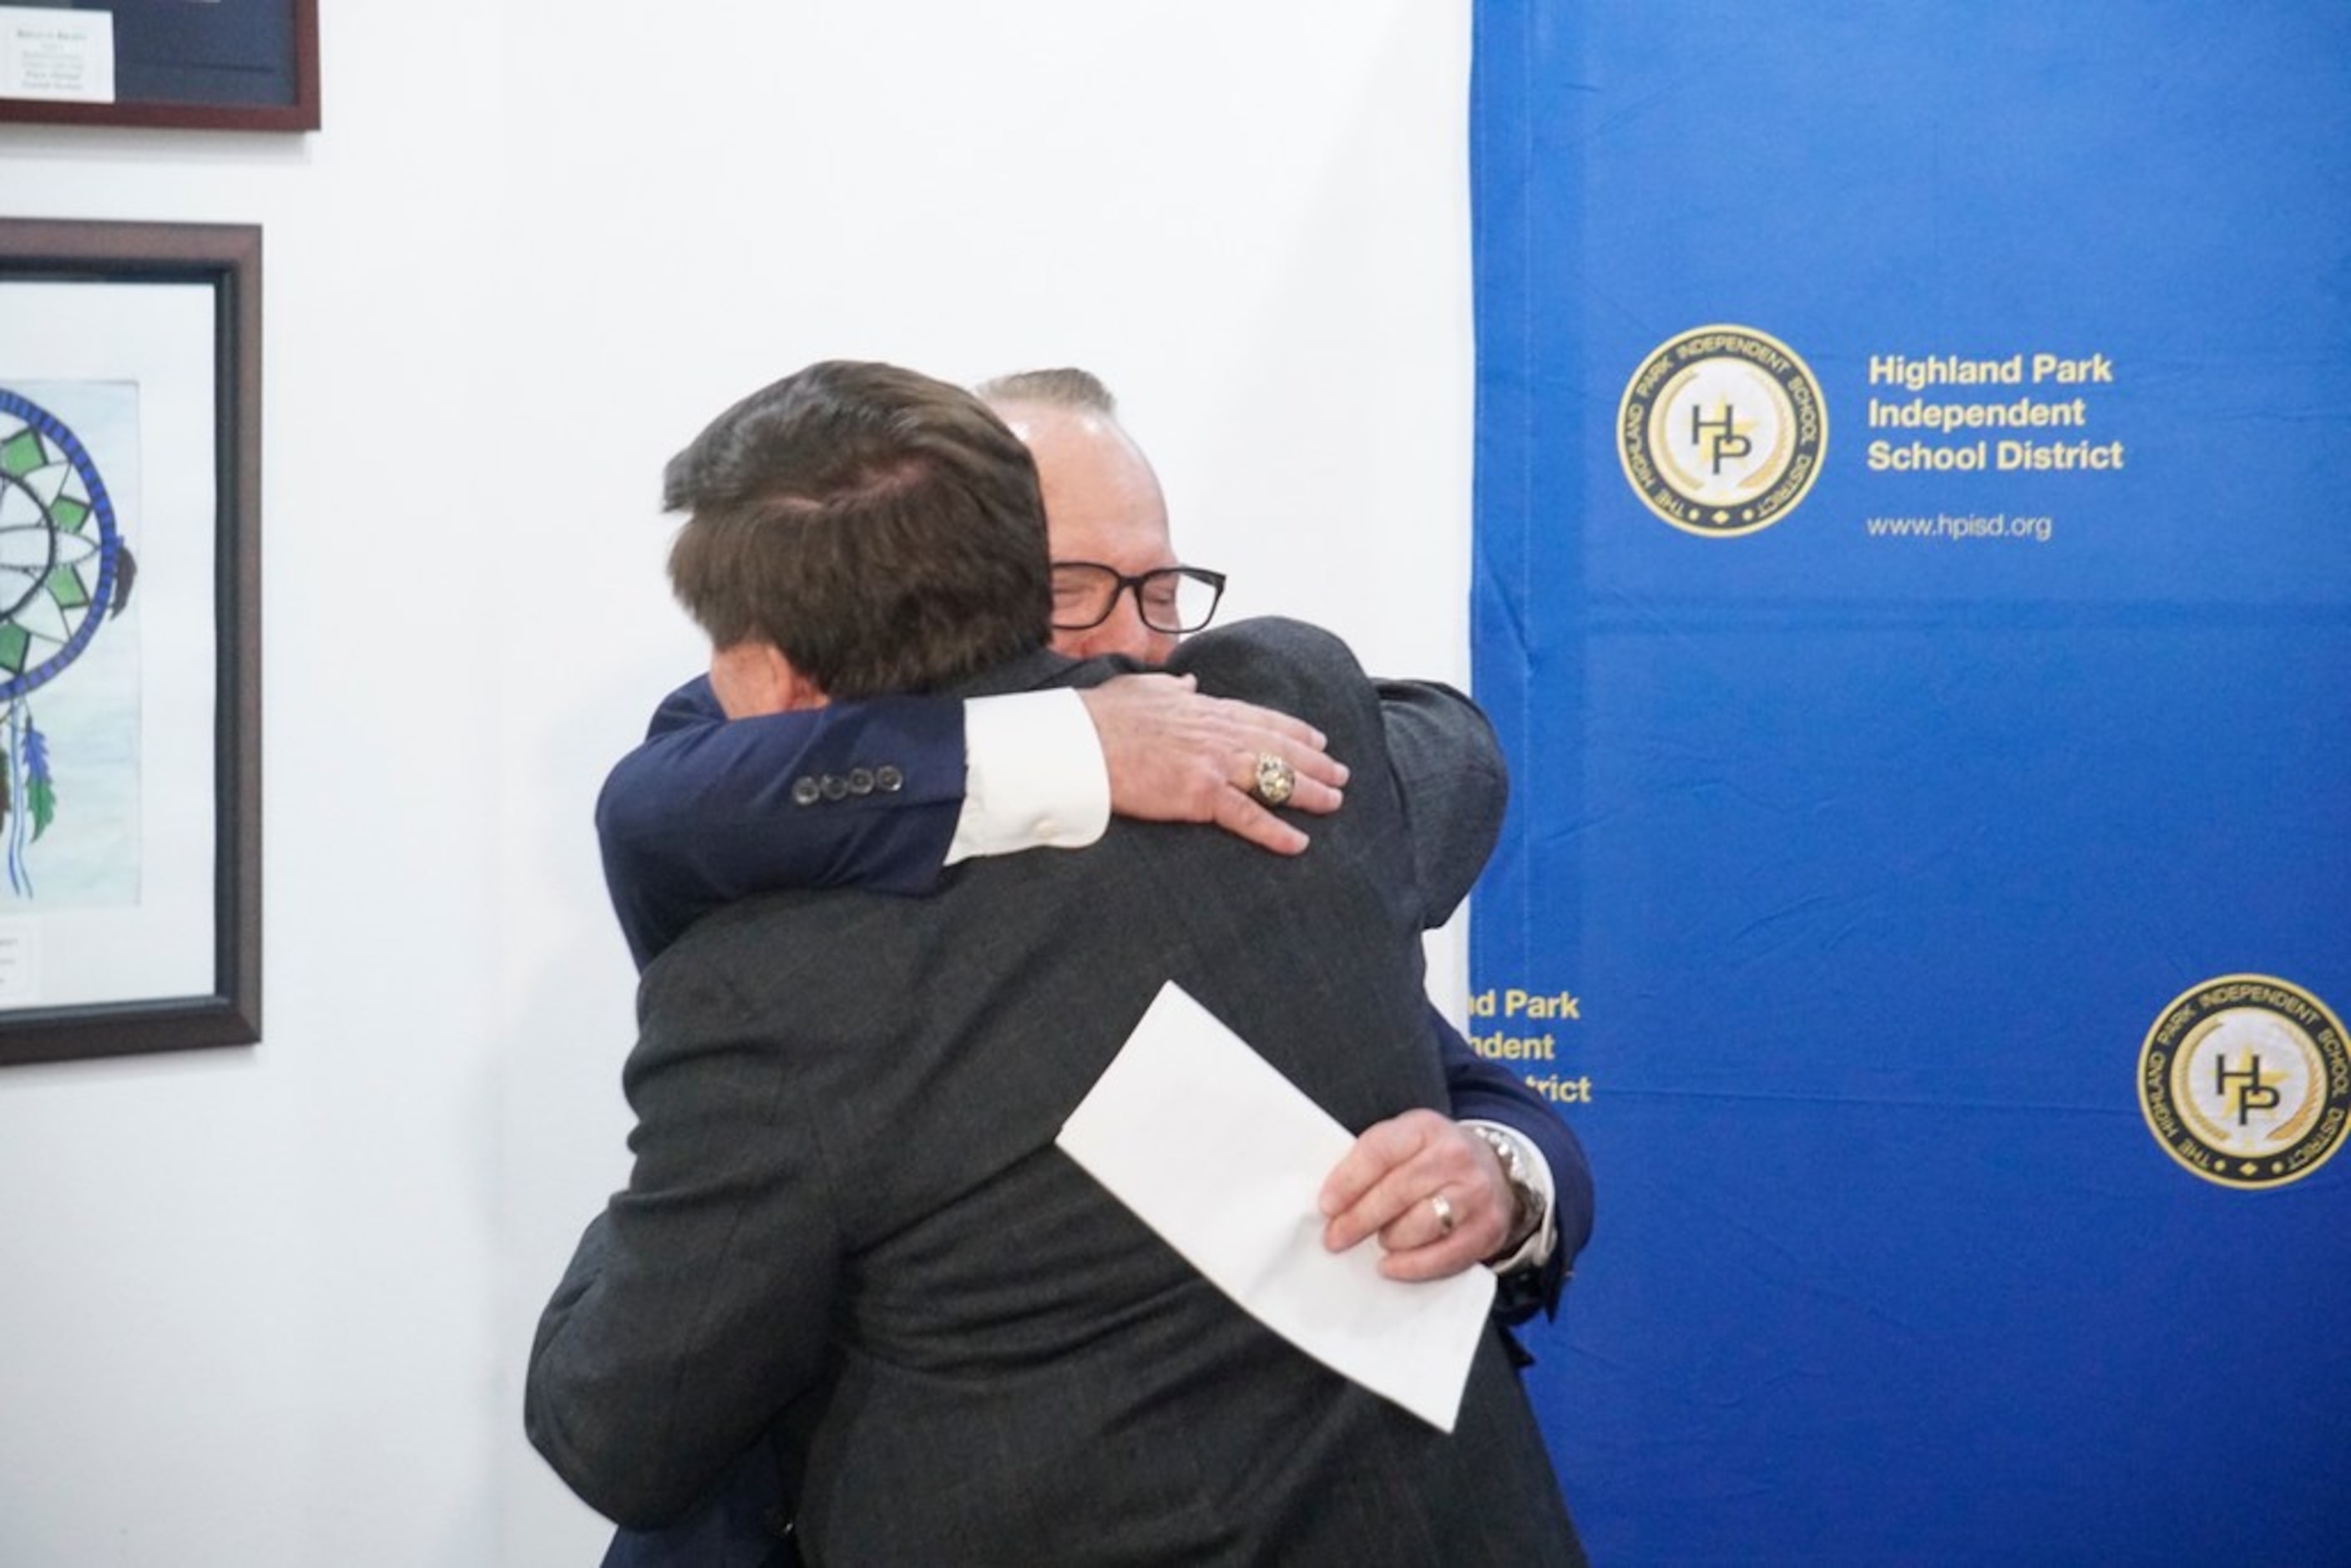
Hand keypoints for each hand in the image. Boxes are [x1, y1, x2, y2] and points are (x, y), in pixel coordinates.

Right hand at [1078, 674, 1346, 854]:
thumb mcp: (1144, 687)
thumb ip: (1173, 686)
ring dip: (1310, 792)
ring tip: (1335, 802)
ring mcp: (1213, 763)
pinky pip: (1248, 816)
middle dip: (1316, 762)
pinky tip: (1299, 842)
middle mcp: (1218, 733)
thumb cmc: (1103, 716)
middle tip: (1342, 774)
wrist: (1081, 741)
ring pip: (1275, 778)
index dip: (1295, 730)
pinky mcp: (1201, 794)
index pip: (1262, 718)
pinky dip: (1276, 831)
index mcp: (1205, 708)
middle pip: (1280, 748)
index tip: (1318, 739)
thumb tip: (1189, 680)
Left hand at [1316, 1110, 1514, 1281]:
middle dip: (1359, 1219)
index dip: (1348, 1181)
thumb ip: (1373, 1162)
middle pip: (1397, 1191)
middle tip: (1334, 1237)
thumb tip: (1332, 1202)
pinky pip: (1444, 1255)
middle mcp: (1455, 1155)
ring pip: (1421, 1224)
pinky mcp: (1488, 1229)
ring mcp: (1476, 1193)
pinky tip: (1391, 1266)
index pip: (1380, 1151)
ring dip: (1389, 1238)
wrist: (1496, 1173)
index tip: (1326, 1205)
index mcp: (1426, 1127)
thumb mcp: (1407, 1143)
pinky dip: (1411, 1266)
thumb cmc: (1434, 1160)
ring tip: (1378, 1241)